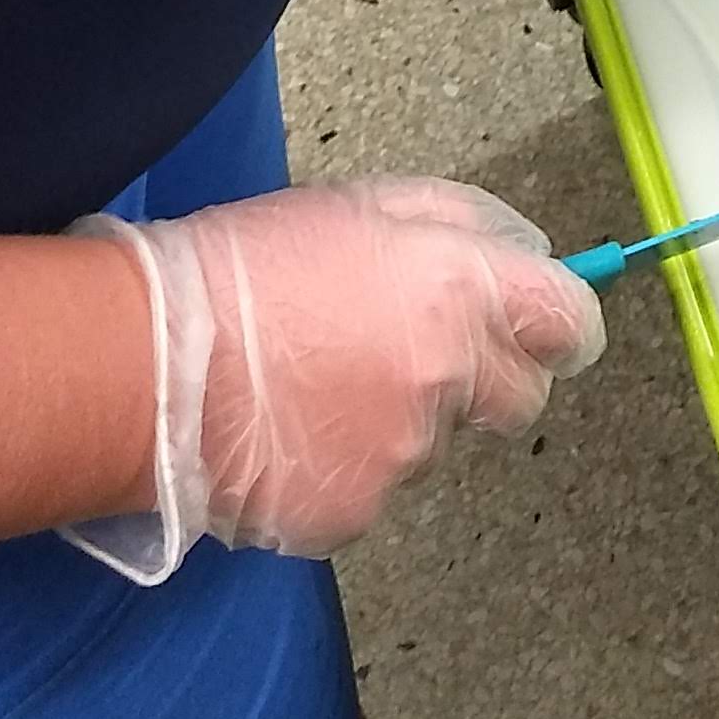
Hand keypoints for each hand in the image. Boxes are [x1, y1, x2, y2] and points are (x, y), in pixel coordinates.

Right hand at [63, 179, 600, 582]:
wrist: (150, 363)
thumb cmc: (243, 270)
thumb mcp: (361, 204)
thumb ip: (457, 227)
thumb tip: (517, 254)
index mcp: (457, 290)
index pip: (568, 323)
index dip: (559, 325)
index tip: (547, 329)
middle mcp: (446, 379)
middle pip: (519, 398)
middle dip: (486, 380)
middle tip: (413, 355)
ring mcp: (402, 455)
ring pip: (435, 443)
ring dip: (400, 419)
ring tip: (318, 385)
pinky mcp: (354, 513)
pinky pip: (374, 489)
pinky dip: (345, 467)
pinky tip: (291, 432)